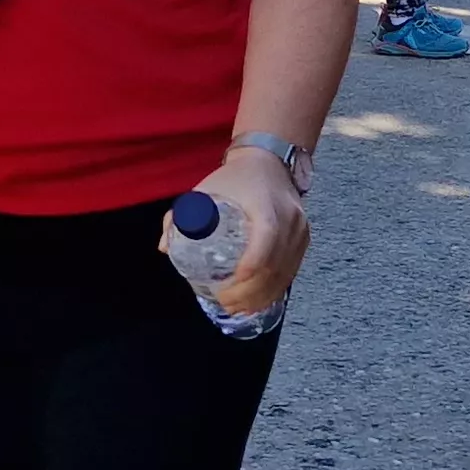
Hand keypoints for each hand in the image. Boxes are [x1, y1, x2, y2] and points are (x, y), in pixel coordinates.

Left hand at [177, 140, 308, 316]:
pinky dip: (275, 290)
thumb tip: (165, 248)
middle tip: (225, 302)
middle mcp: (289, 219)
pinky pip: (292, 271)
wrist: (269, 162)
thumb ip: (181, 218)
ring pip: (285, 273)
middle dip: (250, 291)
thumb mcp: (205, 191)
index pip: (266, 239)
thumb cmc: (235, 179)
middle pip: (275, 264)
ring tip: (238, 308)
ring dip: (262, 297)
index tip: (229, 284)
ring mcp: (300, 230)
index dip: (250, 265)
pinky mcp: (304, 239)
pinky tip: (257, 301)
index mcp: (266, 205)